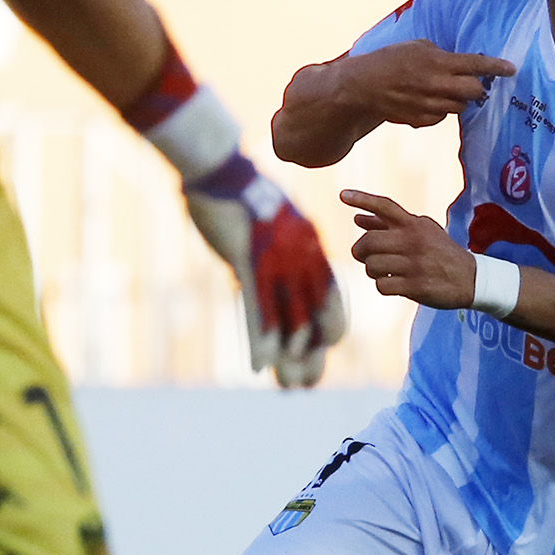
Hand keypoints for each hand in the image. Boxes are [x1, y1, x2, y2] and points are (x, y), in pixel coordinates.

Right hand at [183, 158, 346, 383]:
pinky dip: (261, 340)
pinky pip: (258, 310)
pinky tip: (261, 366)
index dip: (330, 326)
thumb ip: (284, 248)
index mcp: (311, 248)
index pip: (331, 296)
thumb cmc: (246, 192)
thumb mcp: (275, 221)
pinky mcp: (249, 264)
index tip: (324, 347)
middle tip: (309, 380)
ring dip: (291, 358)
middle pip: (316, 317)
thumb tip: (287, 262)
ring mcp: (276, 262)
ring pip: (290, 321)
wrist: (223, 168)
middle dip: (314, 353)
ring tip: (291, 385)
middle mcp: (301, 259)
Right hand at [337, 42, 515, 127]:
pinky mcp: (422, 120)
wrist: (363, 85)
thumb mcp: (418, 46)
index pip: (476, 65)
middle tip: (472, 82)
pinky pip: (442, 117)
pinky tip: (427, 101)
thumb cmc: (390, 60)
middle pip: (475, 91)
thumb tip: (460, 63)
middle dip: (477, 87)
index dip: (496, 67)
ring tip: (443, 90)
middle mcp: (438, 85)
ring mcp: (430, 105)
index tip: (511, 69)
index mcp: (439, 62)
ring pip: (460, 107)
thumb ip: (442, 55)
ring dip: (458, 99)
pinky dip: (440, 110)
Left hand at [339, 189, 476, 309]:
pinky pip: (381, 285)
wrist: (470, 278)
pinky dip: (383, 286)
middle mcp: (413, 241)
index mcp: (414, 224)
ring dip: (372, 270)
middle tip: (365, 256)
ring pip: (372, 265)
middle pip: (368, 241)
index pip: (385, 206)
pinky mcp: (415, 285)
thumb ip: (389, 225)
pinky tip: (393, 284)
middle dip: (360, 251)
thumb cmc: (439, 252)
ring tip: (384, 271)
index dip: (362, 199)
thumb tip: (357, 218)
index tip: (342, 195)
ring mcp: (414, 264)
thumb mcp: (421, 231)